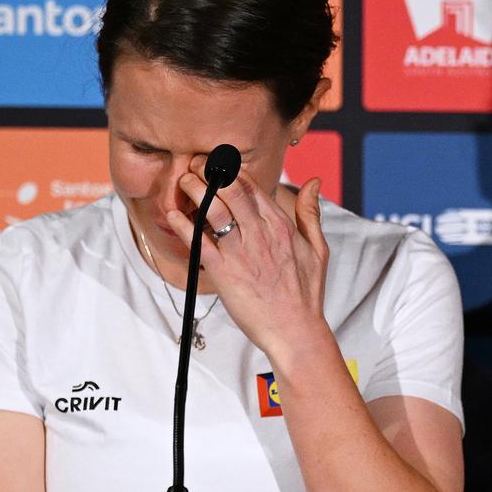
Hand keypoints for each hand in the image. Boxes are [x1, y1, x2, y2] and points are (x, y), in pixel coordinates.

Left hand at [164, 160, 330, 359]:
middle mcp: (260, 233)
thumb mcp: (318, 247)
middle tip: (195, 163)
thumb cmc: (306, 292)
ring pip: (213, 209)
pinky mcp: (223, 272)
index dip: (233, 170)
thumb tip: (315, 180)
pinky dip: (184, 224)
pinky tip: (174, 213)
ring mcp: (240, 251)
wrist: (294, 330)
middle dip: (210, 172)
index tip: (219, 161)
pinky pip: (198, 242)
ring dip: (195, 189)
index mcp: (282, 226)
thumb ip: (311, 212)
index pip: (253, 187)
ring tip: (183, 179)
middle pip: (230, 190)